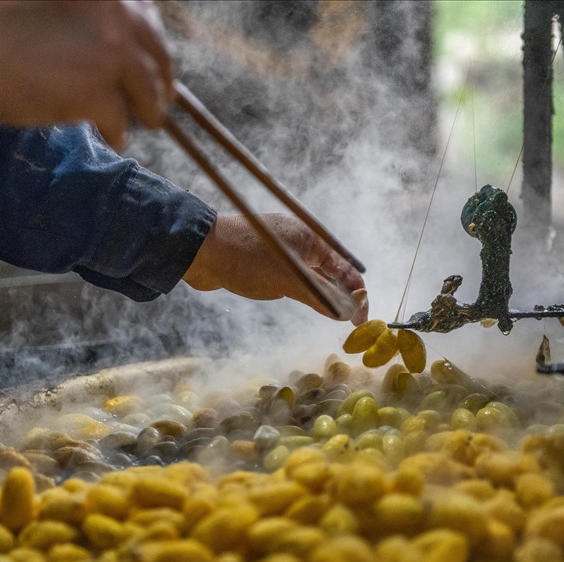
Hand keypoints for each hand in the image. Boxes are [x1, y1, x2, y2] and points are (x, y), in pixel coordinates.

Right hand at [0, 0, 173, 147]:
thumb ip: (79, 15)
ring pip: (147, 92)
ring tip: (145, 122)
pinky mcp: (97, 94)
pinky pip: (119, 121)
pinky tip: (112, 138)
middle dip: (162, 78)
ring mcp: (111, 56)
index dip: (151, 38)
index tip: (152, 53)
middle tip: (162, 97)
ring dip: (148, 109)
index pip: (146, 14)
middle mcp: (117, 16)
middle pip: (157, 55)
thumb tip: (98, 42)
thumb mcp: (48, 0)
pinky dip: (117, 132)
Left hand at [183, 214, 368, 323]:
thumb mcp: (289, 280)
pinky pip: (292, 276)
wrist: (200, 251)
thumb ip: (321, 296)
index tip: (363, 319)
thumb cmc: (247, 260)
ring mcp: (281, 249)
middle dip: (342, 293)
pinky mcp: (264, 260)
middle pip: (330, 269)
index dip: (357, 293)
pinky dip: (303, 289)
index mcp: (309, 238)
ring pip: (310, 274)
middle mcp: (298, 240)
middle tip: (351, 321)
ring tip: (334, 314)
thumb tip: (348, 311)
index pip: (344, 267)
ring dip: (322, 292)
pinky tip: (304, 300)